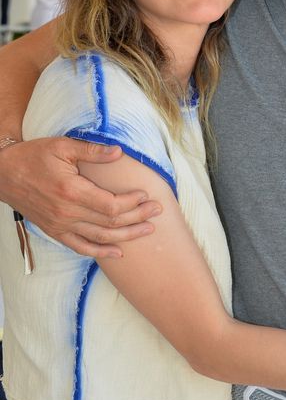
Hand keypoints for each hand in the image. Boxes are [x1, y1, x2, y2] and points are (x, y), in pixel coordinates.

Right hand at [0, 137, 161, 256]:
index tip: (146, 195)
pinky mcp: (55, 231)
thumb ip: (93, 152)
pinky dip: (101, 252)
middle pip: (111, 223)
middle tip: (157, 212)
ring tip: (147, 230)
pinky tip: (118, 252)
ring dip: (127, 236)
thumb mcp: (63, 146)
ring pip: (100, 239)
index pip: (111, 205)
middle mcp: (67, 213)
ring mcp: (60, 226)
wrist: (4, 173)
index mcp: (71, 191)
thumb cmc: (34, 156)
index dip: (132, 203)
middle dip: (138, 218)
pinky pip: (81, 247)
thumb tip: (119, 152)